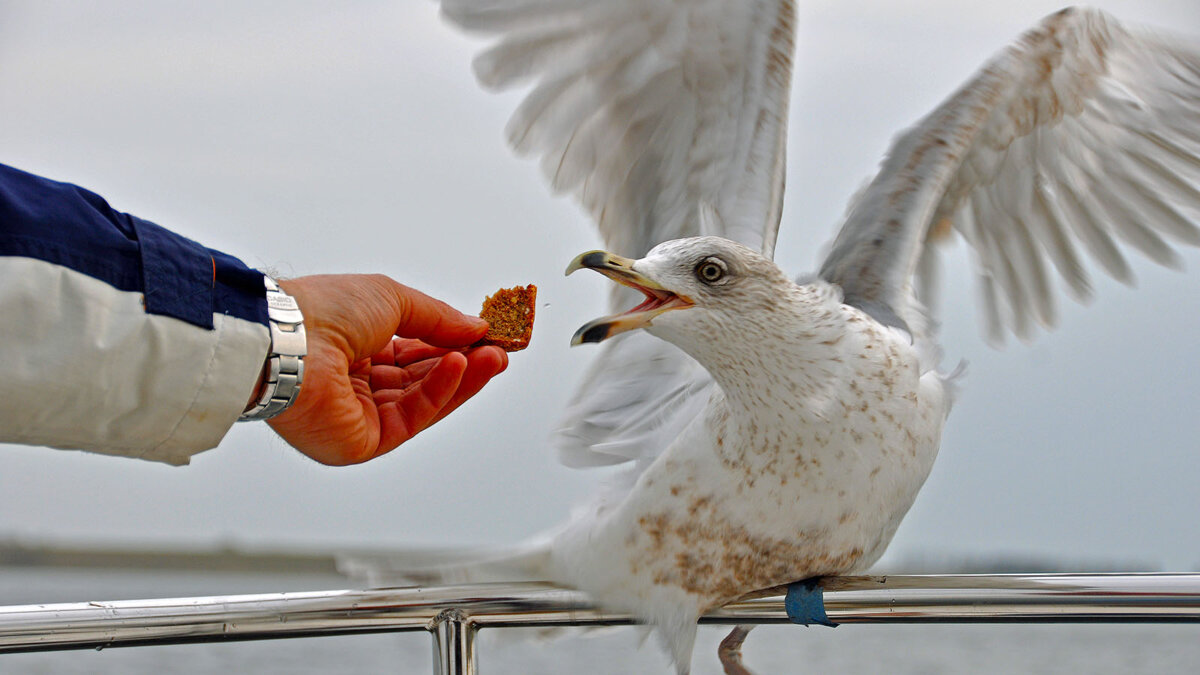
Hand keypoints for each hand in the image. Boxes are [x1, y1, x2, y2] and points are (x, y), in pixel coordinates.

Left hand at [263, 274, 507, 464]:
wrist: (286, 339)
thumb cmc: (321, 310)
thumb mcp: (393, 298)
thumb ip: (438, 318)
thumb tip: (475, 327)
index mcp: (356, 348)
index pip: (415, 352)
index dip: (452, 345)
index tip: (487, 337)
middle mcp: (356, 384)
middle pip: (424, 380)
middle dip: (466, 364)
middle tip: (499, 350)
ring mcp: (360, 415)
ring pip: (424, 400)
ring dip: (462, 378)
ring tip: (492, 356)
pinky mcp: (363, 442)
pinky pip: (413, 417)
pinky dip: (441, 391)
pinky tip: (461, 366)